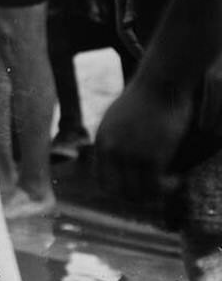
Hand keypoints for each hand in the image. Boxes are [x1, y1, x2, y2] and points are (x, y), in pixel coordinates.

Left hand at [95, 78, 190, 213]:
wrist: (160, 82)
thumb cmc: (144, 98)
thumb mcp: (118, 118)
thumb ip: (115, 139)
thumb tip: (120, 158)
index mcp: (101, 141)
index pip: (103, 181)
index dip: (120, 191)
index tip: (138, 189)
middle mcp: (112, 150)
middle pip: (119, 193)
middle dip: (138, 198)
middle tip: (156, 194)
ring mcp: (130, 154)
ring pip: (139, 193)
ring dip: (156, 195)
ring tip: (170, 185)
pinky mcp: (152, 155)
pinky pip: (157, 186)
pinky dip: (168, 188)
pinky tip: (179, 180)